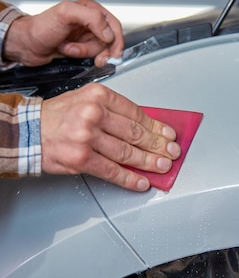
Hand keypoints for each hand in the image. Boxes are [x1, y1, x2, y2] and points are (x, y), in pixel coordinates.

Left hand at [3, 0, 123, 66]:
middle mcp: (91, 22)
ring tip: (68, 48)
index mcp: (90, 9)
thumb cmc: (41, 27)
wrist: (27, 45)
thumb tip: (109, 33)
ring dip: (84, 52)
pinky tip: (69, 52)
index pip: (114, 25)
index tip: (111, 53)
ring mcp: (86, 36)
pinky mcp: (82, 48)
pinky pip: (91, 57)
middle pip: (109, 40)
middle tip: (90, 56)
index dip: (115, 40)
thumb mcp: (66, 13)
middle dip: (97, 50)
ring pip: (100, 50)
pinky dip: (81, 57)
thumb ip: (91, 18)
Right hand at [40, 84, 181, 190]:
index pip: (136, 112)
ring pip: (127, 152)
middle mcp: (94, 114)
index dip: (156, 126)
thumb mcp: (86, 100)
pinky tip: (141, 181)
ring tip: (162, 166)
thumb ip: (113, 111)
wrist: (28, 131)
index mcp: (98, 96)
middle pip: (135, 133)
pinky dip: (130, 178)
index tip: (168, 133)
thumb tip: (144, 127)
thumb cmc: (58, 117)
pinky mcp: (81, 158)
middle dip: (158, 145)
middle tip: (171, 152)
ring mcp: (87, 137)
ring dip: (149, 162)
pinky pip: (112, 170)